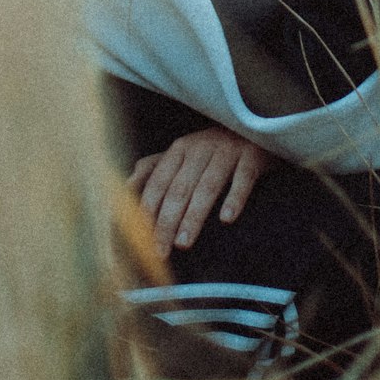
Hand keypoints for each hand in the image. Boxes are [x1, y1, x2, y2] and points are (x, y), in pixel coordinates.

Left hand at [130, 127, 272, 259]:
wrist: (253, 127)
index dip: (149, 211)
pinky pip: (243, 178)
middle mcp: (201, 148)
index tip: (142, 241)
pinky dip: (234, 198)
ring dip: (193, 216)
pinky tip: (226, 219)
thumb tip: (126, 186)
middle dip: (167, 221)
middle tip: (160, 251)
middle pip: (180, 188)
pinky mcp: (253, 155)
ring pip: (207, 186)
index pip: (159, 182)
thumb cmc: (212, 149)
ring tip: (184, 243)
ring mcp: (227, 151)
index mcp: (180, 150)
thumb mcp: (182, 153)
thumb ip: (154, 168)